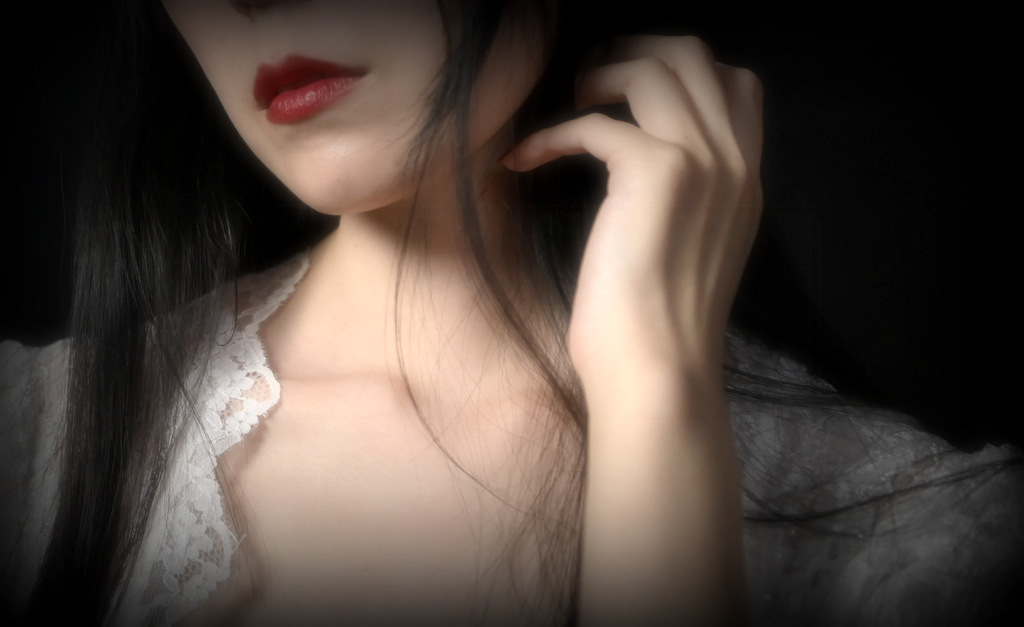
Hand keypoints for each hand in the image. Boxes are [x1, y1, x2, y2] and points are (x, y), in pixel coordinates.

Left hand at [505, 36, 762, 388]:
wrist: (658, 371)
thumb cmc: (659, 327)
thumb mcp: (692, 252)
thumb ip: (687, 200)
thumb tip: (639, 164)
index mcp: (745, 182)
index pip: (738, 85)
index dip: (682, 70)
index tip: (631, 89)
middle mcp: (734, 162)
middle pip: (696, 57)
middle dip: (637, 51)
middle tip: (592, 78)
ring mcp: (701, 161)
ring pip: (655, 68)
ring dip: (600, 73)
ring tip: (568, 100)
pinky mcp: (655, 172)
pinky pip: (593, 122)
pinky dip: (549, 135)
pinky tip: (523, 159)